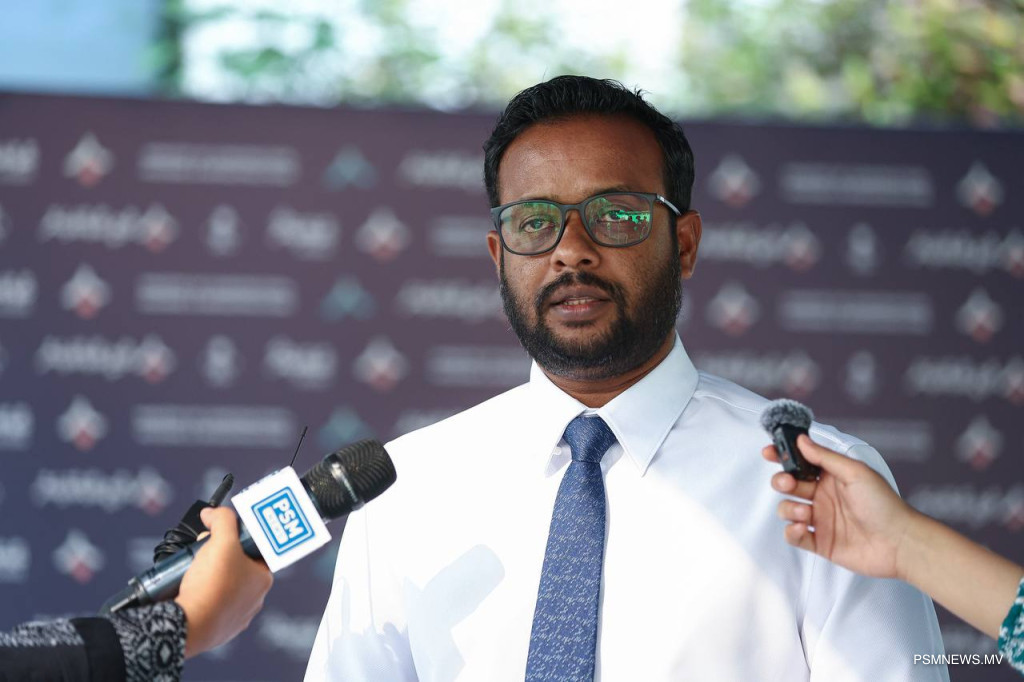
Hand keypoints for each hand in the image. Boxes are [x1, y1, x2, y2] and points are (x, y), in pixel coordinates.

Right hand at [175, 507, 273, 657]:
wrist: (189, 626)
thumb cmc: (212, 585)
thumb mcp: (221, 541)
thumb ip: (222, 520)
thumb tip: (212, 513)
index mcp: (263, 580)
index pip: (255, 551)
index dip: (237, 539)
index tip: (221, 536)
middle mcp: (254, 600)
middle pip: (236, 568)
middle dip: (218, 556)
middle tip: (202, 550)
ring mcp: (236, 617)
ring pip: (222, 587)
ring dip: (207, 576)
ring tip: (191, 570)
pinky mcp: (218, 630)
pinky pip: (209, 606)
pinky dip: (199, 596)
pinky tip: (188, 590)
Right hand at [762, 435, 918, 580]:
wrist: (899, 543)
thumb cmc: (884, 505)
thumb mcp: (855, 472)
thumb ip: (824, 457)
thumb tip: (801, 440)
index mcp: (831, 477)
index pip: (800, 462)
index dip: (782, 456)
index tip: (770, 452)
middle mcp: (823, 497)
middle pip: (788, 485)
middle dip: (781, 481)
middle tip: (788, 483)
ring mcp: (820, 520)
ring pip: (787, 510)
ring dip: (790, 509)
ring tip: (808, 513)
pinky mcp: (820, 543)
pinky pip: (794, 536)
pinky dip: (792, 532)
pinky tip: (804, 528)